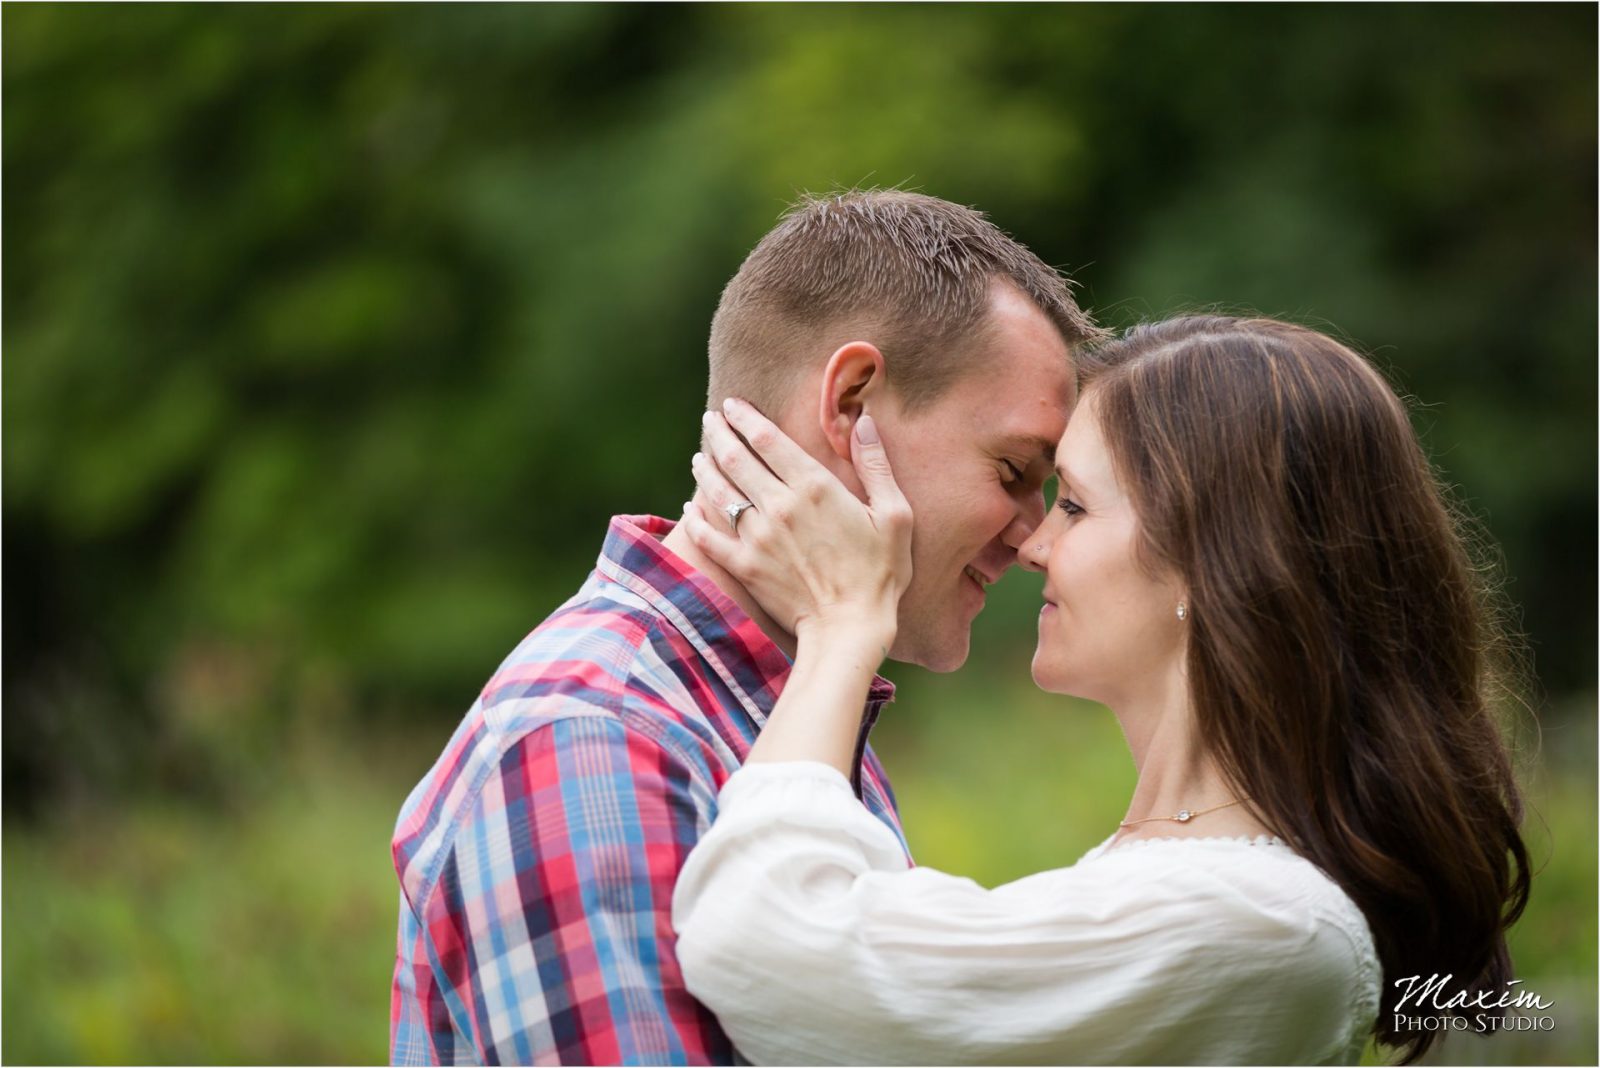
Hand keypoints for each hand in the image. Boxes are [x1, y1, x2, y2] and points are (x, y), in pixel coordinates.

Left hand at [681, 398, 912, 648]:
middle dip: (718, 434)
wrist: (849, 628)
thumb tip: (863, 421)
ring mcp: (757, 537)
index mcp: (814, 487)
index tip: (733, 405)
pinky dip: (694, 518)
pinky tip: (690, 507)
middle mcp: (779, 506)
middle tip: (709, 420)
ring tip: (700, 455)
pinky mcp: (744, 566)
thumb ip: (876, 465)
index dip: (745, 417)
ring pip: (718, 491)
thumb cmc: (879, 572)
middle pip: (736, 458)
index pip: (767, 439)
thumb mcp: (894, 514)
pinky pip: (708, 536)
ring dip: (705, 468)